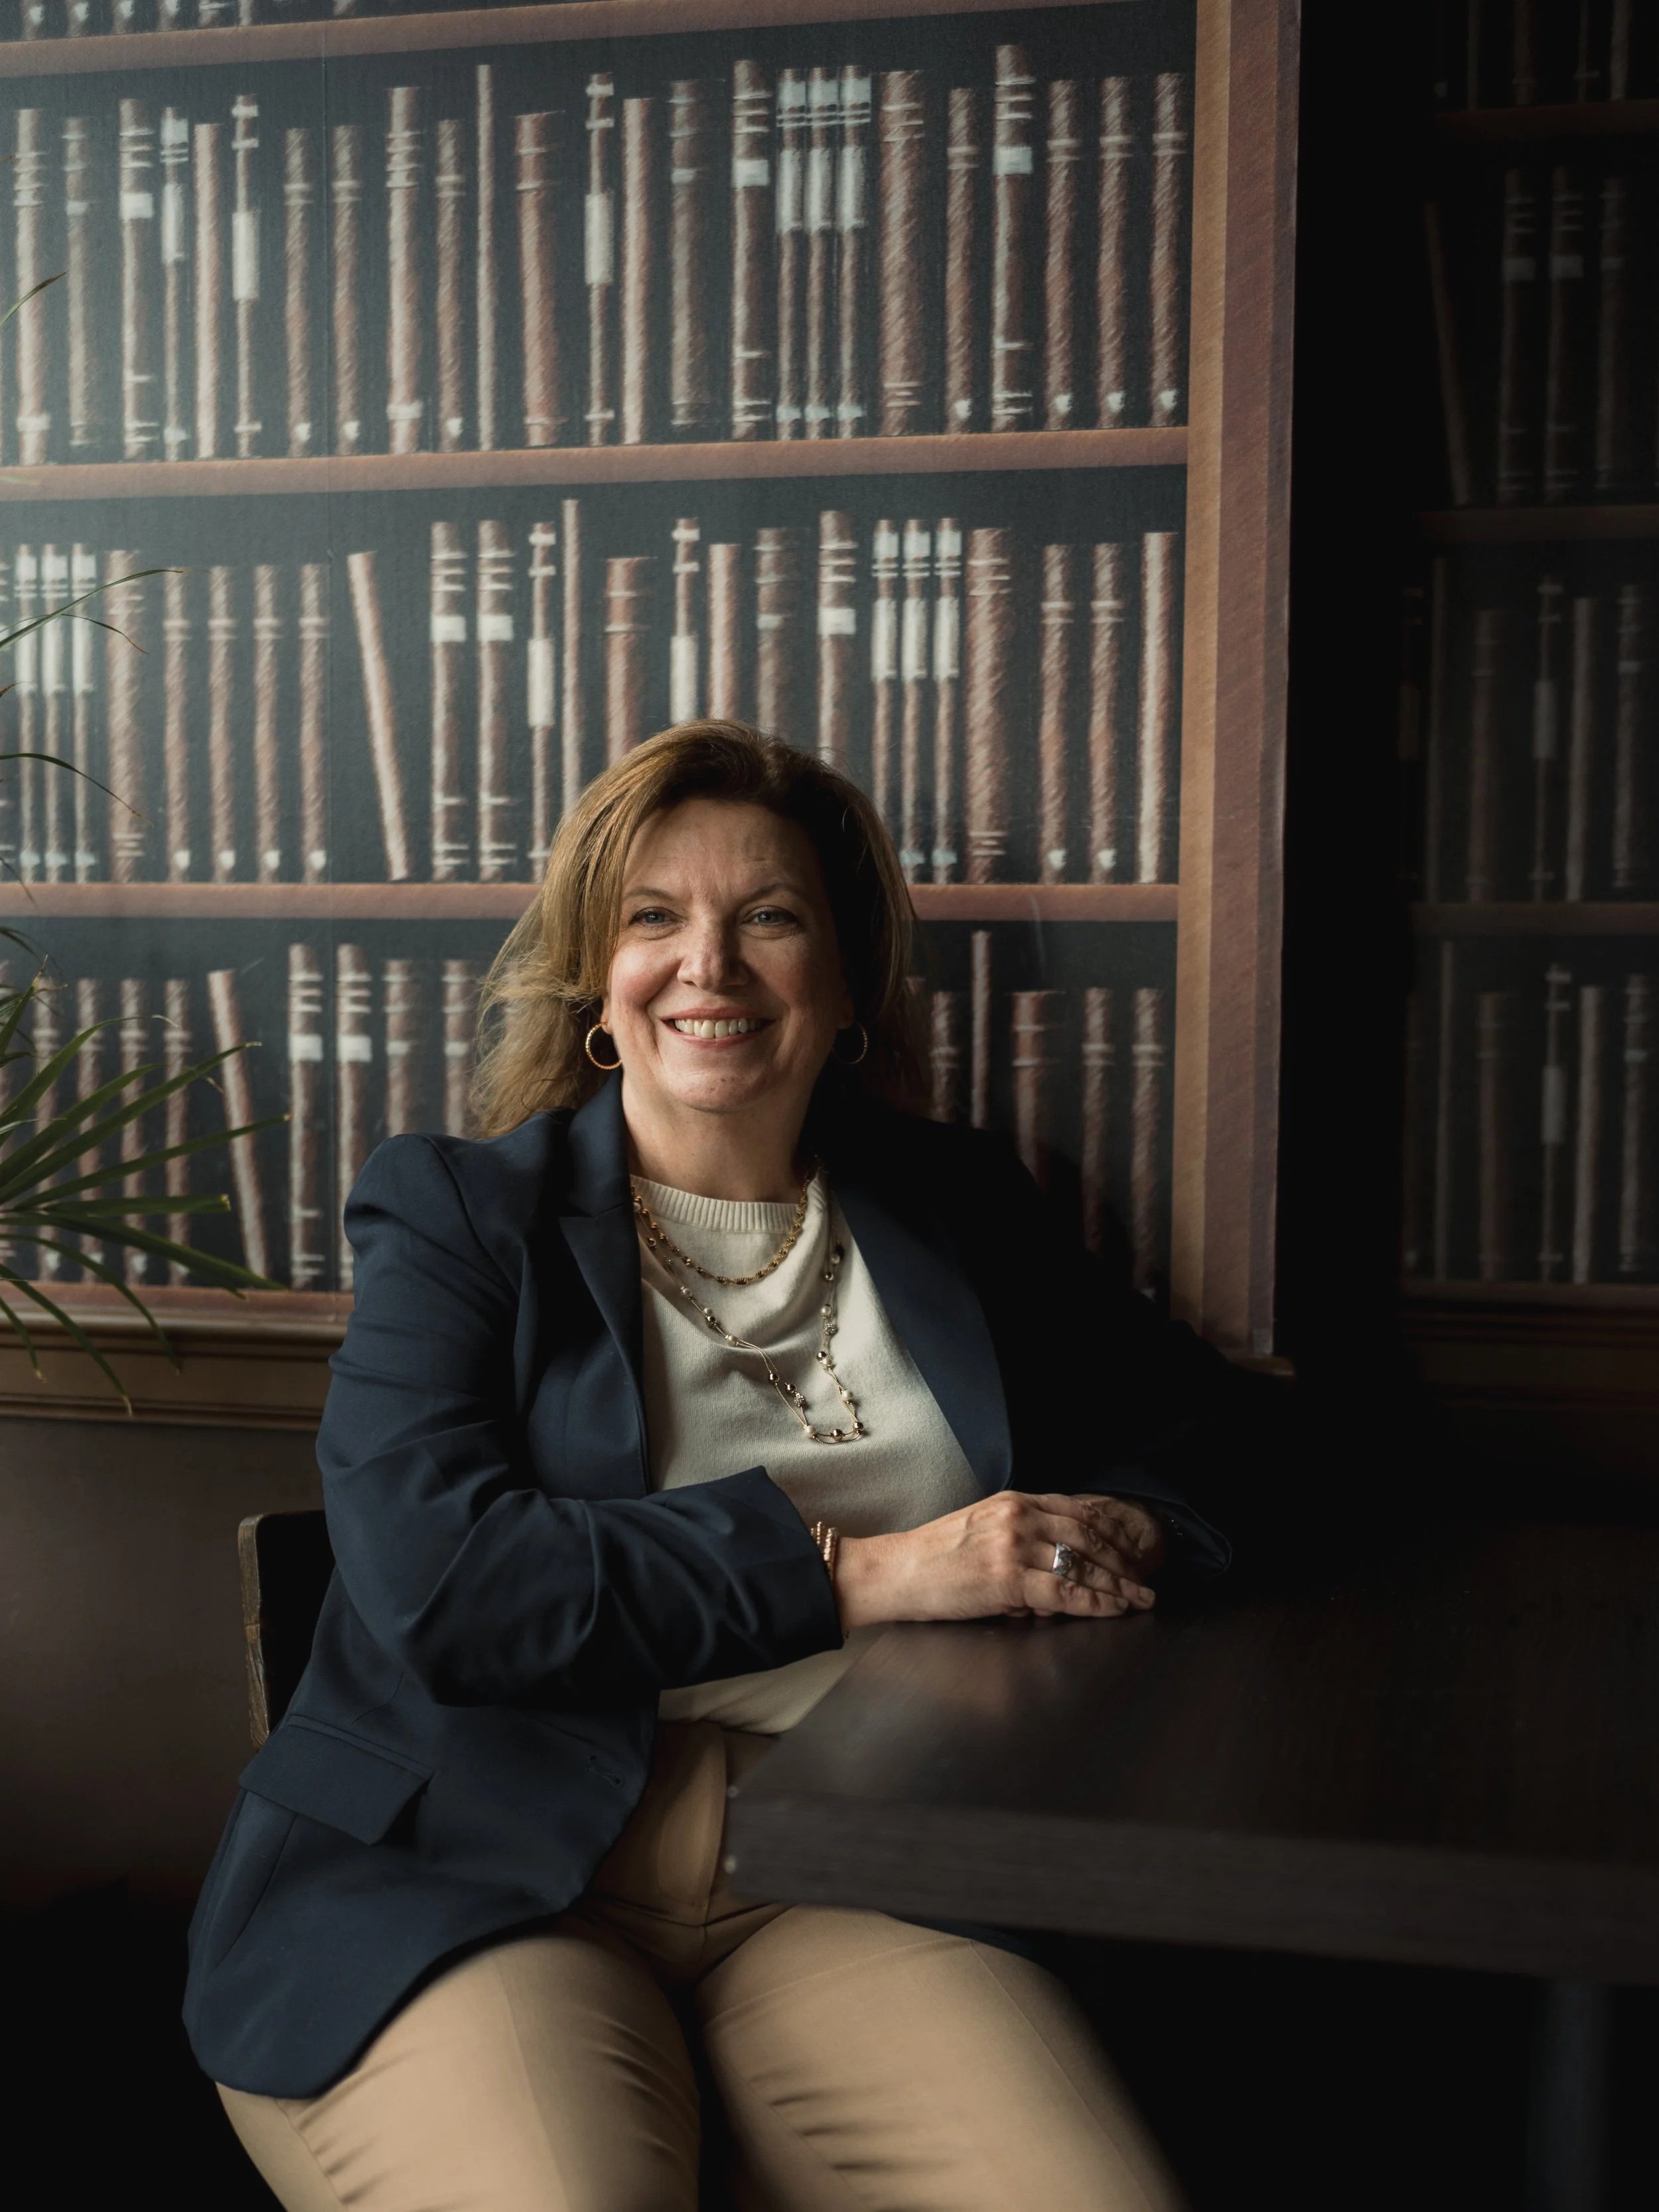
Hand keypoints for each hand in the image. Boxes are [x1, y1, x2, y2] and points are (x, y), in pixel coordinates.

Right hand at [833, 1491, 1163, 1631]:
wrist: (895, 1571)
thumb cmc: (933, 1557)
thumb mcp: (980, 1528)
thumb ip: (1020, 1535)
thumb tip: (1056, 1562)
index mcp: (1014, 1501)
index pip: (1078, 1511)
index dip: (1112, 1532)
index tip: (1133, 1549)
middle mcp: (1018, 1517)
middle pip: (1089, 1537)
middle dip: (1123, 1562)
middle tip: (1146, 1581)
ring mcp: (1013, 1546)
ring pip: (1083, 1564)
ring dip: (1118, 1585)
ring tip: (1140, 1599)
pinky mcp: (1007, 1578)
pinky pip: (1065, 1592)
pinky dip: (1095, 1602)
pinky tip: (1113, 1610)